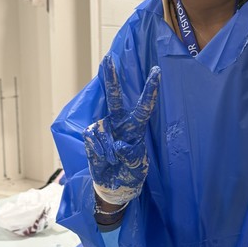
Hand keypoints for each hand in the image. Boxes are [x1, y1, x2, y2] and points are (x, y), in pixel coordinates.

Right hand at [84, 56, 160, 205]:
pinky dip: (98, 151)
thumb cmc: (130, 173)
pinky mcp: (91, 138)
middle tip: (108, 59)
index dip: (150, 90)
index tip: (156, 71)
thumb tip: (119, 145)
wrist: (114, 187)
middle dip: (111, 79)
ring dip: (106, 148)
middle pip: (115, 99)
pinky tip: (103, 159)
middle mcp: (119, 124)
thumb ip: (131, 155)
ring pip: (101, 129)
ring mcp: (104, 130)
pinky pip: (91, 139)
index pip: (144, 106)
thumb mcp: (136, 167)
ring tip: (112, 161)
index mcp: (135, 128)